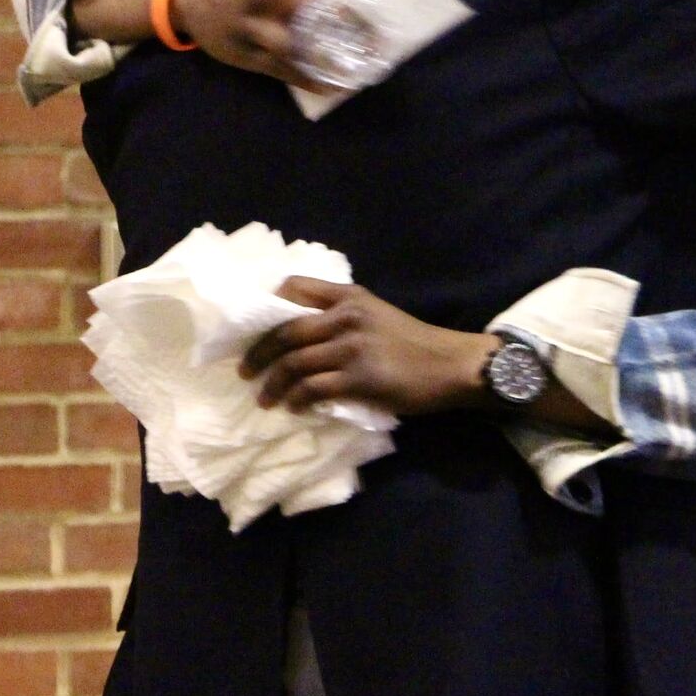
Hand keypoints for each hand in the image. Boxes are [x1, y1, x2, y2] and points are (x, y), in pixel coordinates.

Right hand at [171, 0, 376, 91]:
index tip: (382, 21)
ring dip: (326, 63)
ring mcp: (251, 26)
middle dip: (346, 33)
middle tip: (377, 49)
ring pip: (292, 46)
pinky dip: (306, 80)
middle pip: (310, 14)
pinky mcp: (242, 52)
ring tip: (358, 74)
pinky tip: (331, 87)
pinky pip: (278, 69)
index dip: (354, 7)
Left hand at [239, 277, 495, 416]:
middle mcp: (346, 316)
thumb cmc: (414, 343)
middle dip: (257, 353)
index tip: (254, 329)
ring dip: (272, 383)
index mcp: (350, 296)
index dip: (268, 307)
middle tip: (245, 371)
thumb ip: (344, 316)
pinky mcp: (359, 378)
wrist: (450, 365)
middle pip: (285, 331)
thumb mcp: (378, 314)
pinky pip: (313, 389)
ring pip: (293, 363)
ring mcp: (352, 347)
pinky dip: (297, 400)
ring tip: (264, 398)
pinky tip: (293, 408)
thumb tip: (301, 336)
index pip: (295, 287)